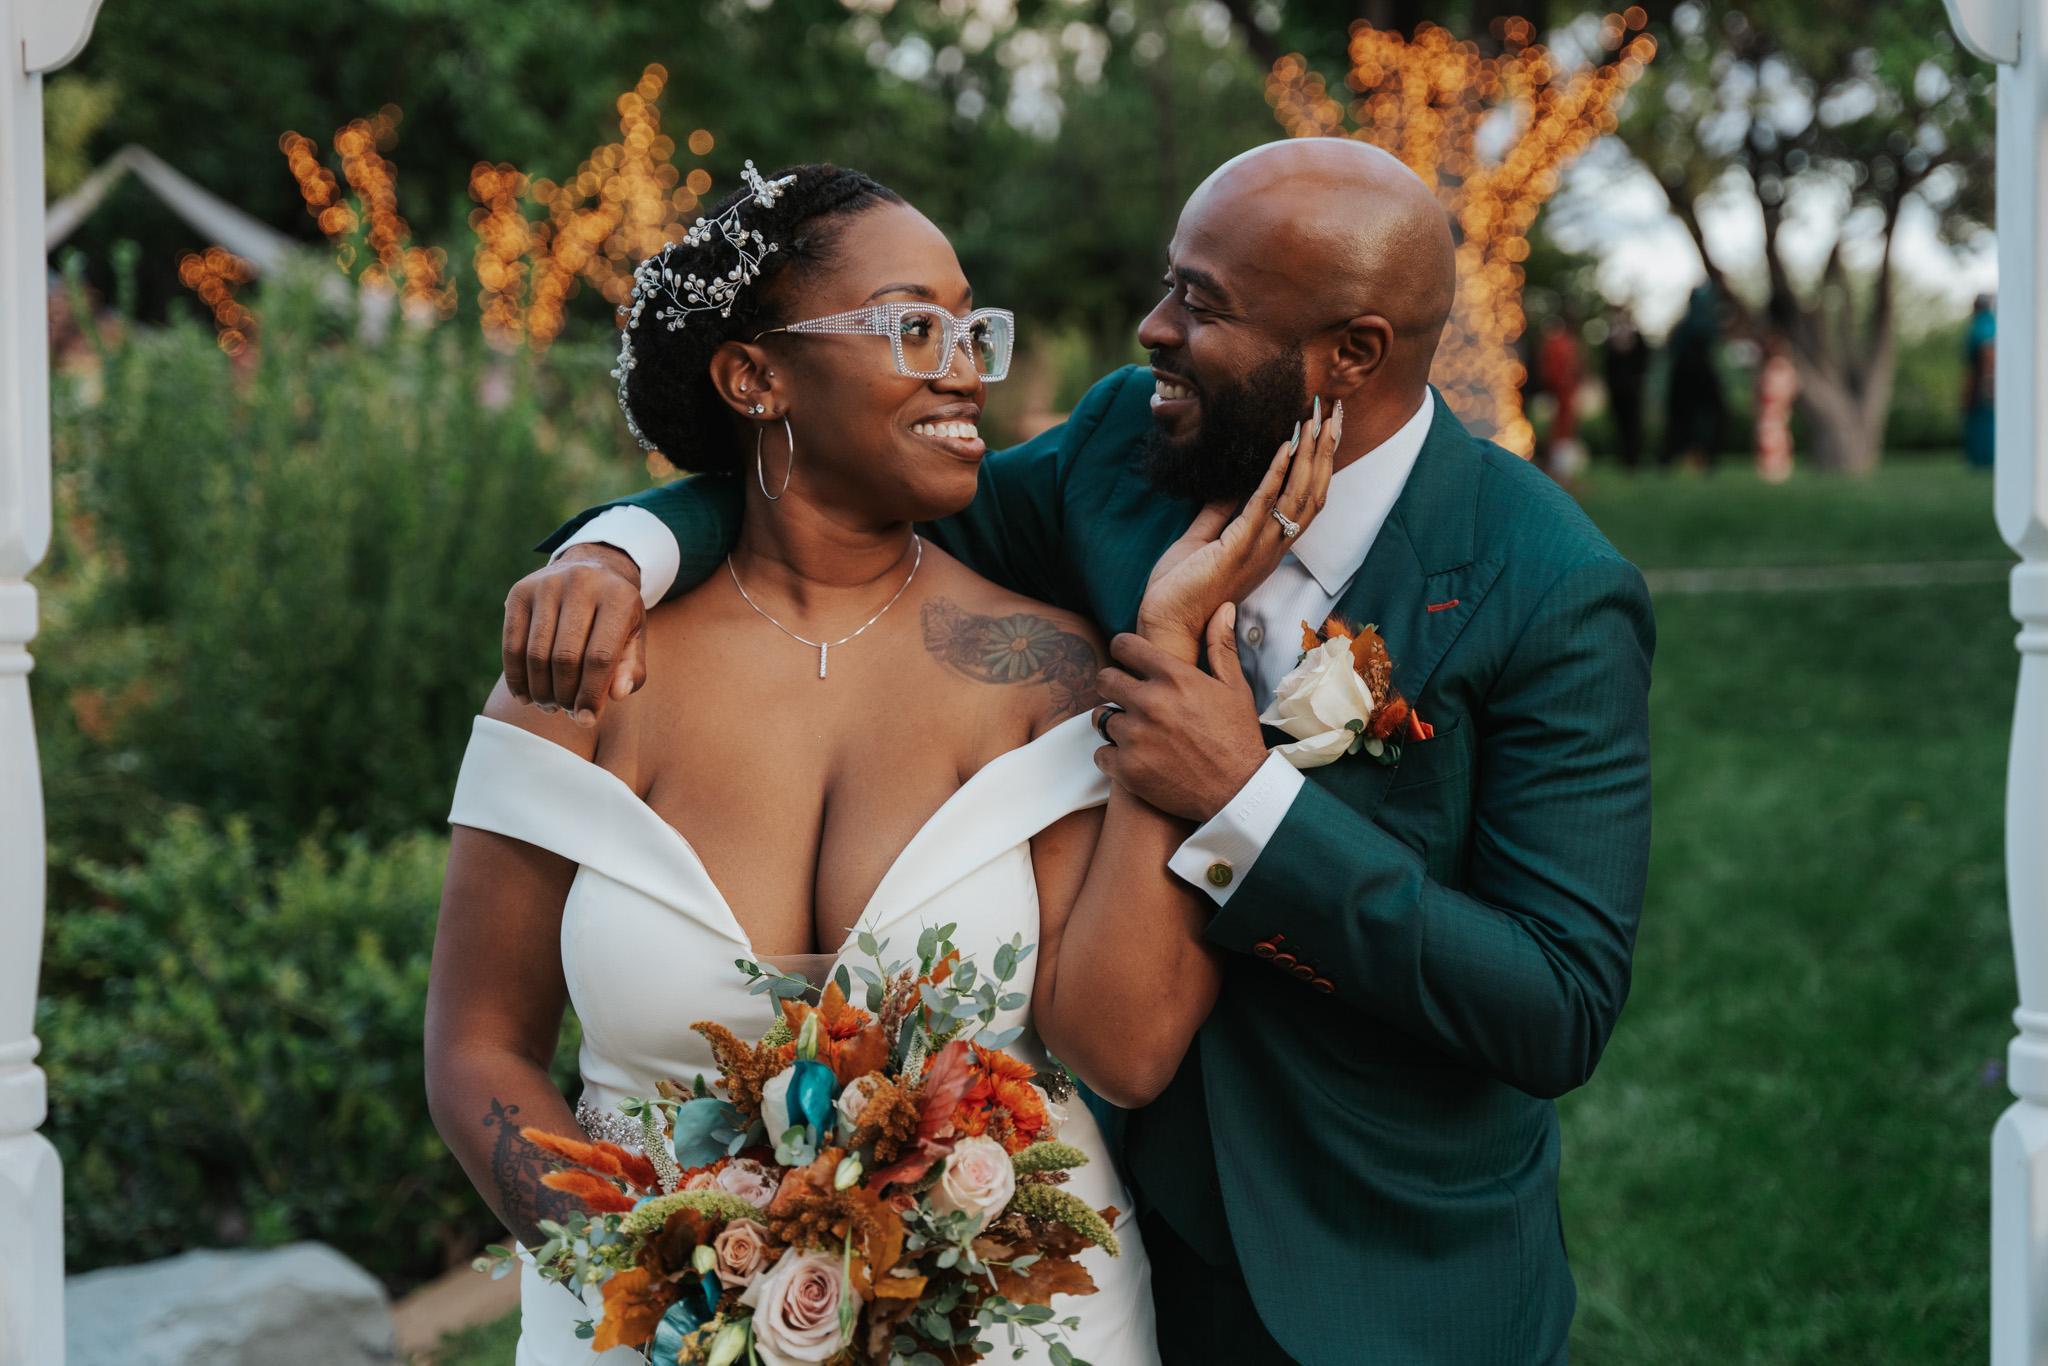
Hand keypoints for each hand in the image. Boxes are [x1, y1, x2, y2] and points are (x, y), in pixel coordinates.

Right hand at [502, 545, 647, 724]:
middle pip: (565, 657)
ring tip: (549, 706)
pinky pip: (512, 643)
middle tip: (566, 711)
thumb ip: (631, 669)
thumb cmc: (615, 616)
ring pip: (536, 653)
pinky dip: (516, 676)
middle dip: (564, 694)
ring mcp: (547, 584)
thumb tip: (616, 695)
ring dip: (540, 690)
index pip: (601, 657)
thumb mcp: (634, 638)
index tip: (586, 719)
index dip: (591, 694)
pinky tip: (524, 696)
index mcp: (619, 598)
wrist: (591, 568)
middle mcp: (582, 584)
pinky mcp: (520, 591)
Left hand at [1091, 606, 1266, 821]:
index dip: (1123, 650)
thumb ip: (1220, 646)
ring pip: (1100, 718)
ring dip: (1113, 723)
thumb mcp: (1235, 688)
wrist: (1238, 792)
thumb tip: (1224, 608)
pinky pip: (1101, 754)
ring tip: (1133, 731)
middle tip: (1127, 698)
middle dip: (1113, 686)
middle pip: (1104, 679)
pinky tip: (1134, 758)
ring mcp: (1135, 737)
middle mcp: (1149, 702)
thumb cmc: (1238, 737)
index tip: (1127, 661)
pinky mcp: (1127, 769)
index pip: (1124, 646)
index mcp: (1174, 677)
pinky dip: (1113, 758)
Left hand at [1136, 396, 1340, 660]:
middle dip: (1325, 451)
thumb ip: (1218, 514)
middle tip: (1334, 412)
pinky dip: (1276, 475)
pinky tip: (1284, 447)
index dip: (1319, 464)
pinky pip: (1263, 506)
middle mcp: (1272, 548)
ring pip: (1298, 497)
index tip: (1325, 429)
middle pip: (1313, 493)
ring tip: (1317, 420)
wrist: (1165, 625)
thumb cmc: (1180, 590)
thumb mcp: (1200, 540)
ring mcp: (1259, 550)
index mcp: (1267, 546)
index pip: (1305, 499)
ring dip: (1310, 456)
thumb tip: (1227, 487)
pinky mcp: (1237, 551)